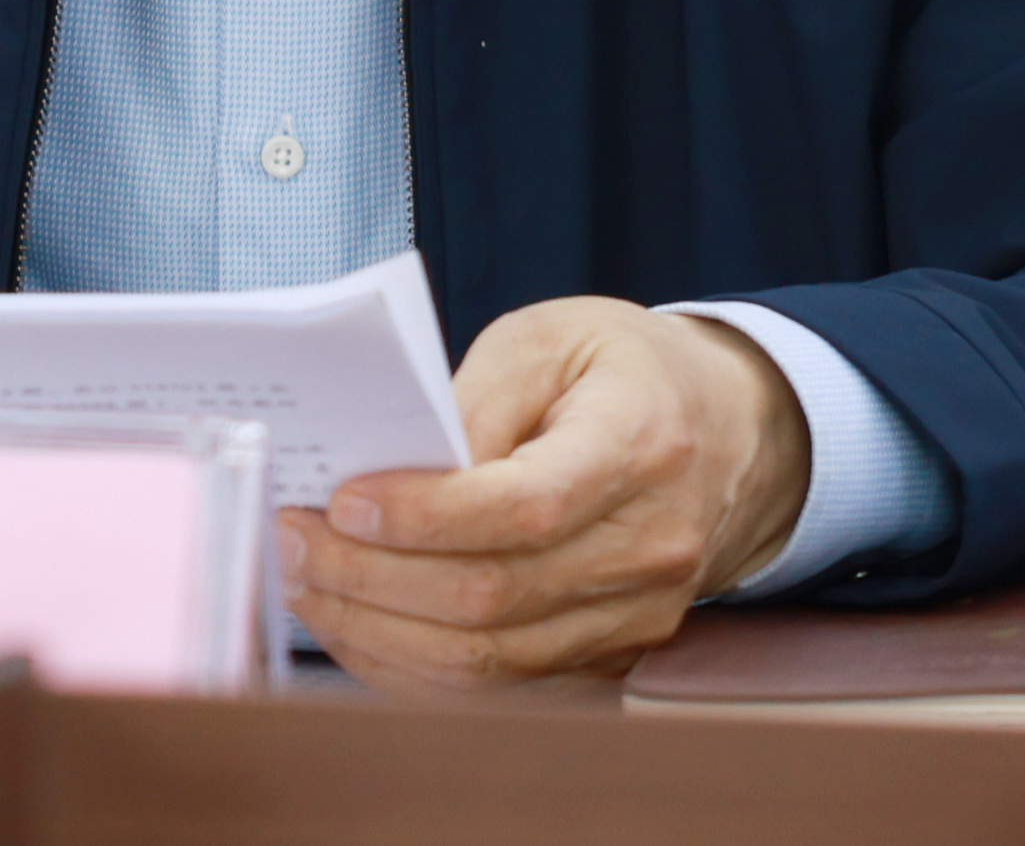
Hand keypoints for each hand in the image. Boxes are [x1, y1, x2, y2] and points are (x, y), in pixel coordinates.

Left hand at [279, 298, 811, 690]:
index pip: (525, 507)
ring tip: (308, 581)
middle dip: (371, 577)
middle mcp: (651, 544)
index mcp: (639, 444)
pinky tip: (360, 623)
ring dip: (379, 629)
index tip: (343, 501)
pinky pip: (502, 687)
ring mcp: (639, 614)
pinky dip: (416, 665)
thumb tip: (396, 471)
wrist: (730, 430)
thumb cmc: (624, 371)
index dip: (424, 516)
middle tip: (294, 540)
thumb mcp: (550, 338)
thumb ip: (474, 396)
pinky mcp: (614, 654)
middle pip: (494, 597)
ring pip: (490, 660)